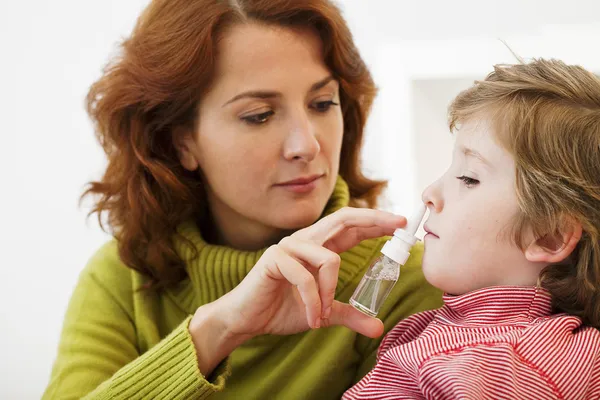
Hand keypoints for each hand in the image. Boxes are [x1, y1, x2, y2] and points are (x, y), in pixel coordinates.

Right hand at [189, 207, 405, 374]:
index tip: (402, 223)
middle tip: (400, 225)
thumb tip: (378, 327)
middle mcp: (305, 240)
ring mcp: (289, 246)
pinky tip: (312, 319)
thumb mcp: (324, 312)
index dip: (376, 222)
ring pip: (329, 259)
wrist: (247, 320)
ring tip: (324, 315)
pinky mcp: (274, 258)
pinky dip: (314, 303)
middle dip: (374, 220)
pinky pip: (306, 278)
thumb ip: (349, 314)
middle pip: (343, 219)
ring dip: (330, 293)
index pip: (351, 227)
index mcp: (318, 247)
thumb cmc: (282, 309)